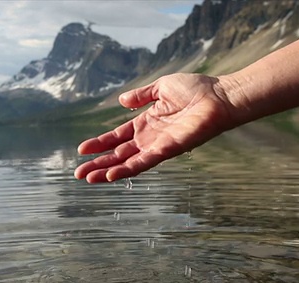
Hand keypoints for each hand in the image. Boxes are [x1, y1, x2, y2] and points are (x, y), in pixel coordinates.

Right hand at [74, 73, 235, 182]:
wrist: (220, 96)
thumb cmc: (197, 90)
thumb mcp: (162, 87)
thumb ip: (141, 95)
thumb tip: (121, 101)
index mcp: (147, 123)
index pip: (118, 137)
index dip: (100, 143)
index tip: (82, 150)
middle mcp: (150, 138)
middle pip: (118, 154)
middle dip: (98, 164)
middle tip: (78, 174)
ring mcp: (158, 146)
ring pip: (127, 163)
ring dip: (107, 171)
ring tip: (88, 179)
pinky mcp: (168, 150)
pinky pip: (144, 162)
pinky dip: (127, 169)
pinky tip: (111, 175)